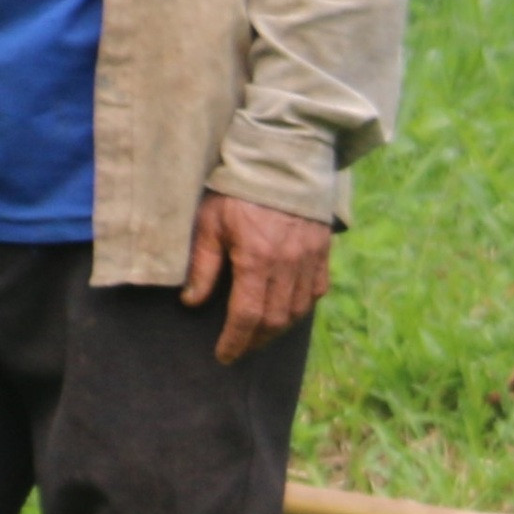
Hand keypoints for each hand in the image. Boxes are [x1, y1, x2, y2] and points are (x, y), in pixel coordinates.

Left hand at [182, 191, 332, 365]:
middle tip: (239, 349)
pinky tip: (287, 311)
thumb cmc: (237, 189)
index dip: (235, 341)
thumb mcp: (209, 222)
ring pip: (298, 310)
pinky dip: (301, 307)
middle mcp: (288, 265)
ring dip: (278, 329)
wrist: (281, 158)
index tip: (224, 356)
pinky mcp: (322, 251)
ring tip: (259, 335)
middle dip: (255, 341)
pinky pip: (316, 291)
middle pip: (274, 320)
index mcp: (257, 260)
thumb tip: (191, 302)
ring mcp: (309, 259)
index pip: (247, 316)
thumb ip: (203, 266)